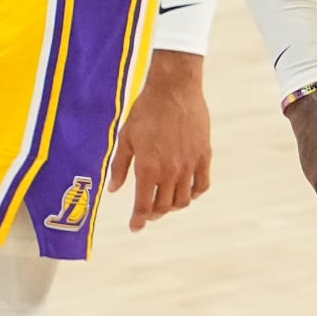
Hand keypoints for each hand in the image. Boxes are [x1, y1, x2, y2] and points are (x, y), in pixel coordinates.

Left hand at [108, 50, 209, 230]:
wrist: (174, 88)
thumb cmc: (146, 110)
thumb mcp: (126, 137)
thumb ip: (120, 166)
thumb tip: (114, 189)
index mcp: (148, 168)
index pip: (144, 206)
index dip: (138, 220)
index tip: (134, 227)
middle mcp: (170, 171)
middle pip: (164, 206)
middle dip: (153, 214)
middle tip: (147, 213)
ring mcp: (189, 164)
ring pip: (183, 200)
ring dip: (173, 206)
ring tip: (165, 201)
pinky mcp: (203, 155)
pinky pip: (202, 184)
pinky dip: (194, 193)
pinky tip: (186, 190)